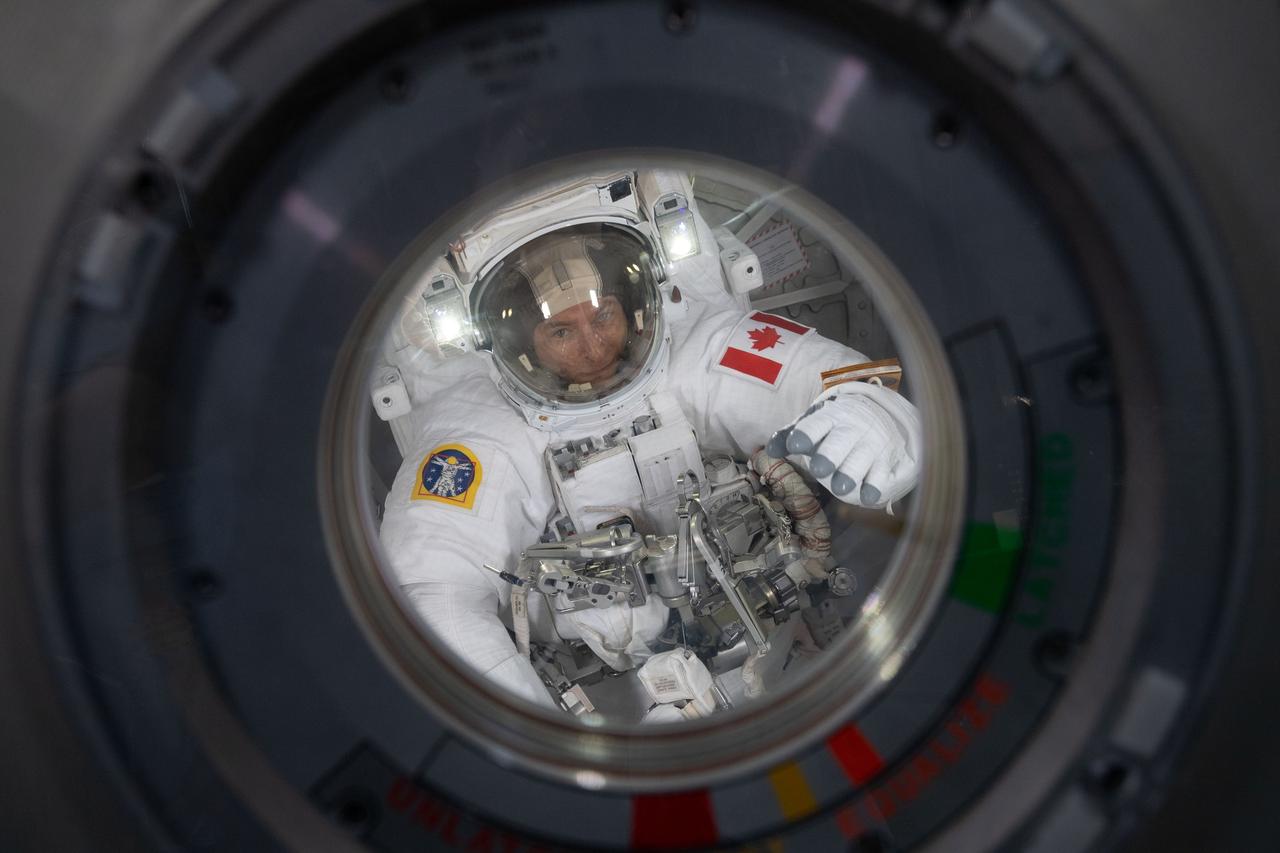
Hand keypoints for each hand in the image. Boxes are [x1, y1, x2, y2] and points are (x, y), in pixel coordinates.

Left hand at [766, 382, 920, 507]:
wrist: (884, 415)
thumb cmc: (838, 426)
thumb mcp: (816, 423)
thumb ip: (791, 436)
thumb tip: (770, 451)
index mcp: (830, 418)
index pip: (816, 425)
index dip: (806, 435)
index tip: (796, 444)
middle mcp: (852, 429)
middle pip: (840, 442)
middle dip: (830, 456)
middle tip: (819, 470)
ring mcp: (873, 445)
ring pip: (862, 459)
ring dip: (851, 473)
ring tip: (841, 488)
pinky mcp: (888, 461)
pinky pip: (883, 475)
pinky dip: (877, 486)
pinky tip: (869, 497)